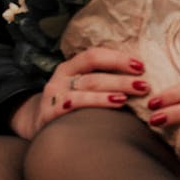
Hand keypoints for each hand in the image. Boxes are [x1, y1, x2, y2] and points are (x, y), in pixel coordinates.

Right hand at [9, 46, 148, 138]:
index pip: (94, 55)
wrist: (35, 124)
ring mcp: (54, 95)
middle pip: (95, 74)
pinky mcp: (49, 114)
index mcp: (70, 66)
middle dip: (121, 79)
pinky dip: (90, 104)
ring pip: (85, 89)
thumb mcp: (78, 85)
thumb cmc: (68, 103)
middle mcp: (61, 77)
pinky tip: (105, 107)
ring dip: (109, 92)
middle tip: (144, 85)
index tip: (140, 65)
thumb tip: (136, 75)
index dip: (117, 58)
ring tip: (128, 96)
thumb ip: (99, 78)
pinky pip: (72, 107)